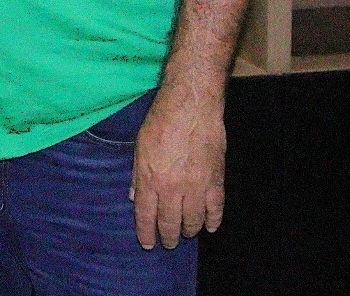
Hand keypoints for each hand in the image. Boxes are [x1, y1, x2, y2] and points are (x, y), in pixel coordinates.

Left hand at [130, 84, 226, 249]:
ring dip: (189, 230)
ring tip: (186, 233)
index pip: (146, 216)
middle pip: (170, 222)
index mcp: (150, 179)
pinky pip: (215, 209)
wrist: (191, 106)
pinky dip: (213, 221)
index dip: (146, 233)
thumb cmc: (161, 121)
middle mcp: (172, 188)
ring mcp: (196, 187)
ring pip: (193, 220)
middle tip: (169, 242)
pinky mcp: (216, 181)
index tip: (148, 244)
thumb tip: (133, 198)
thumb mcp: (139, 147)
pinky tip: (209, 226)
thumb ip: (137, 175)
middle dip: (169, 236)